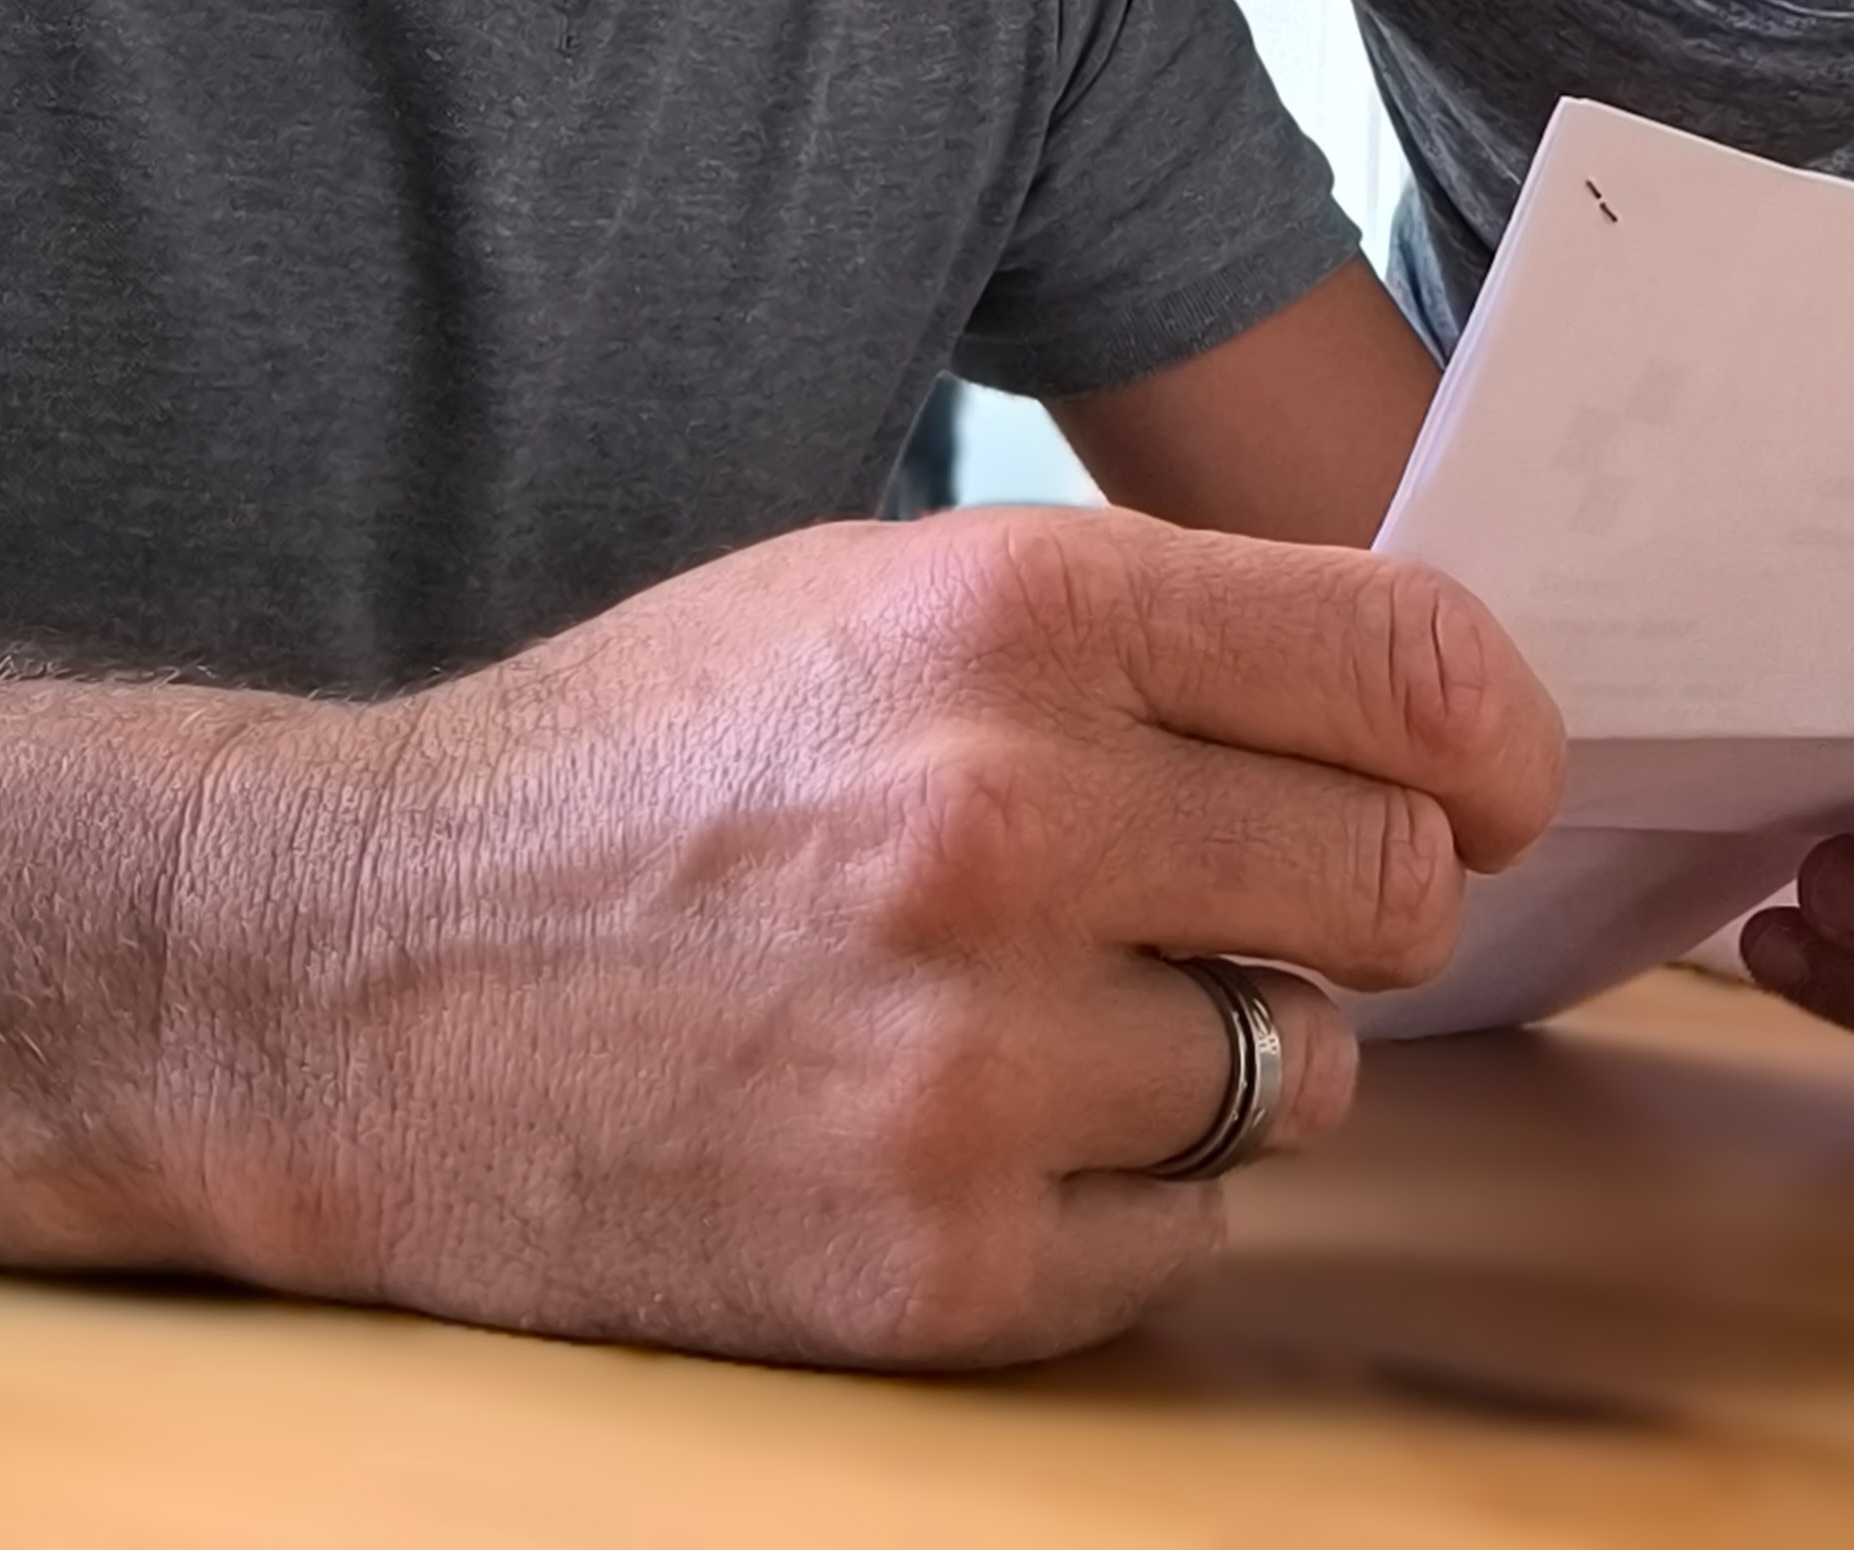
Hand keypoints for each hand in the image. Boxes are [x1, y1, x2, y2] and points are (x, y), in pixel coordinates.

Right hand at [160, 504, 1564, 1367]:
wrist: (358, 975)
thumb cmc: (642, 762)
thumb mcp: (874, 593)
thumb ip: (1139, 632)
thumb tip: (1406, 702)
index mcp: (1006, 615)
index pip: (1405, 662)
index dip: (1491, 727)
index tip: (1495, 773)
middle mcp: (1009, 823)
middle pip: (1398, 879)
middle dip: (1355, 887)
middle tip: (1245, 890)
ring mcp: (975, 1062)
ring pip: (1305, 1069)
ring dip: (1230, 1042)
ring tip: (1055, 1001)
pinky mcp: (937, 1260)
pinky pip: (1188, 1229)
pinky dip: (1124, 1183)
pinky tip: (976, 1115)